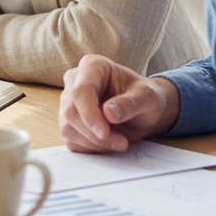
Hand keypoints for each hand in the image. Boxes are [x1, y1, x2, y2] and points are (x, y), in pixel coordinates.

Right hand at [59, 54, 180, 152]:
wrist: (143, 111)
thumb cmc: (145, 97)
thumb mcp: (147, 97)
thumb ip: (130, 103)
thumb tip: (109, 113)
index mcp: (92, 66)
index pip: (80, 91)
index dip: (89, 114)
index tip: (103, 132)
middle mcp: (75, 81)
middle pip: (71, 112)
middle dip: (95, 134)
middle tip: (122, 142)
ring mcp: (69, 102)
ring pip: (68, 128)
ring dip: (95, 143)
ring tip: (120, 142)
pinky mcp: (68, 123)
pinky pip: (72, 141)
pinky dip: (91, 148)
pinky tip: (109, 143)